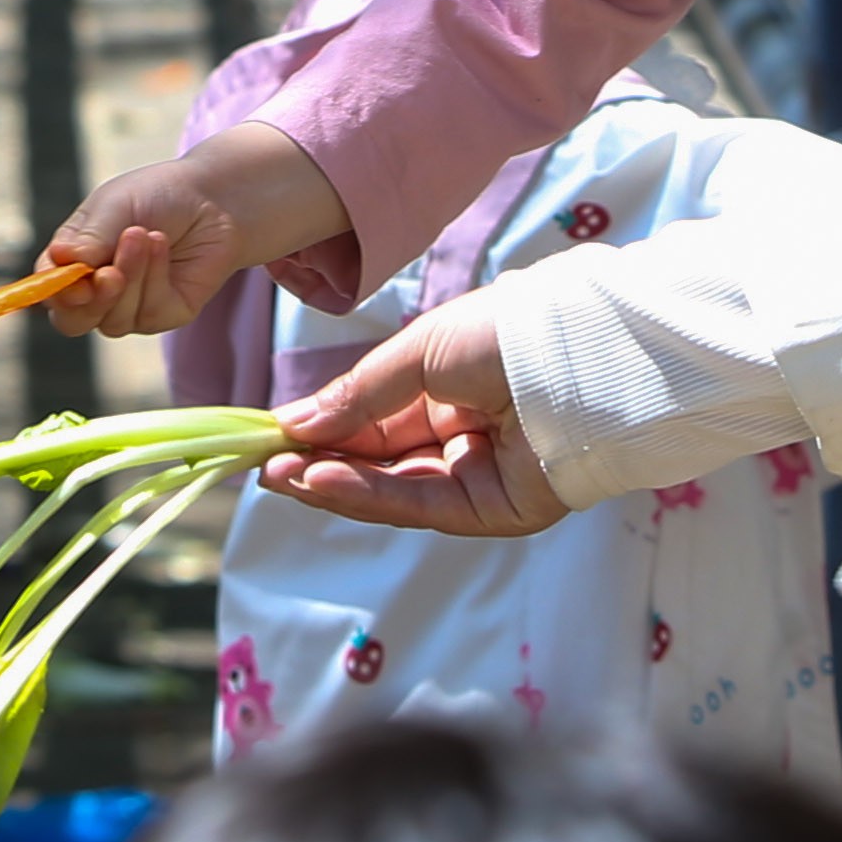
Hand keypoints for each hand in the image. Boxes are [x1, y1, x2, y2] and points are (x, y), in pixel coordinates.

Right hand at [38, 120, 350, 338]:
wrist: (213, 200)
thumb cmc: (157, 196)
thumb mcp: (116, 205)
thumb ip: (88, 236)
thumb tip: (58, 262)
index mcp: (76, 261)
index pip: (50, 289)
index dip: (53, 291)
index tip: (72, 278)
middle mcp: (98, 290)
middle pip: (73, 322)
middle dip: (90, 302)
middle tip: (109, 273)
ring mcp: (131, 307)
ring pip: (113, 320)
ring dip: (130, 277)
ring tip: (144, 235)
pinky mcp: (164, 314)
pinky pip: (150, 313)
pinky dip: (155, 277)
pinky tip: (162, 245)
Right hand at [262, 297, 567, 536]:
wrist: (580, 353)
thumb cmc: (505, 332)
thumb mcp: (417, 351)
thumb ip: (359, 394)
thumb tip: (297, 421)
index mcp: (448, 389)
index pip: (373, 420)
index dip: (322, 429)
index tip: (269, 435)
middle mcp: (461, 435)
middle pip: (377, 460)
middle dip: (318, 462)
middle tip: (261, 465)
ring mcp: (478, 475)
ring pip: (393, 488)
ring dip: (332, 483)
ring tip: (280, 475)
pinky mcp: (496, 509)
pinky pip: (421, 504)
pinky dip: (367, 495)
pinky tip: (323, 480)